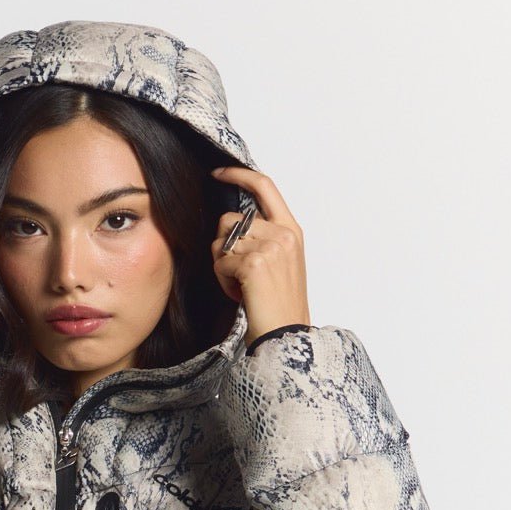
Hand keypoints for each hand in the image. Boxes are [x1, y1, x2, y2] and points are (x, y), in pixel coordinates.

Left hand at [209, 165, 310, 350]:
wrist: (288, 336)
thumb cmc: (280, 307)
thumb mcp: (280, 265)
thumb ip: (262, 239)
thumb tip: (230, 227)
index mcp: (291, 230)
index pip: (264, 186)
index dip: (238, 175)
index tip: (218, 173)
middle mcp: (283, 234)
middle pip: (230, 219)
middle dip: (223, 247)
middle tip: (237, 274)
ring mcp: (270, 247)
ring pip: (221, 242)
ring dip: (223, 266)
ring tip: (241, 286)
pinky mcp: (254, 263)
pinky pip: (220, 263)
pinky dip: (223, 281)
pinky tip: (240, 295)